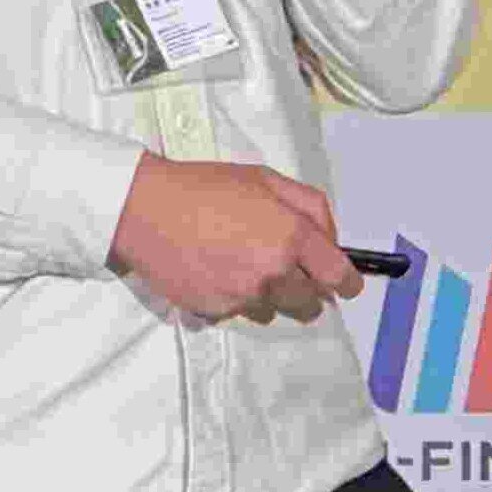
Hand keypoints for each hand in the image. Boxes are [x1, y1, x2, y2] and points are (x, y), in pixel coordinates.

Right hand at [111, 155, 362, 326]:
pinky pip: (238, 312)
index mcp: (291, 236)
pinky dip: (233, 297)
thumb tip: (331, 241)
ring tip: (238, 264)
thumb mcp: (265, 178)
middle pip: (310, 304)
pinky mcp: (216, 312)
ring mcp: (243, 297)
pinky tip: (214, 271)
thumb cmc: (205, 187)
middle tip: (284, 268)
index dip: (348, 282)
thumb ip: (310, 207)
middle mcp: (273, 273)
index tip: (346, 284)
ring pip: (273, 310)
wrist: (143, 209)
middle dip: (305, 289)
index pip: (338, 276)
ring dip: (267, 295)